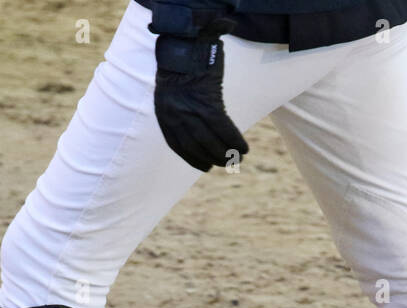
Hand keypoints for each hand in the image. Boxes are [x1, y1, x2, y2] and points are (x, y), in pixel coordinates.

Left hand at [154, 29, 249, 172]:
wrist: (186, 42)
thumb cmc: (182, 64)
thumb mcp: (172, 90)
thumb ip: (180, 110)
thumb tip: (194, 129)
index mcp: (163, 112)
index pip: (176, 144)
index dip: (192, 158)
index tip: (204, 166)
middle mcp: (175, 114)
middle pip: (195, 145)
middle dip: (212, 158)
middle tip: (226, 163)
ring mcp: (191, 109)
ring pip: (209, 140)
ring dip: (225, 152)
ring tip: (237, 158)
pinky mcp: (208, 101)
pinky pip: (223, 128)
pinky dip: (234, 140)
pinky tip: (243, 147)